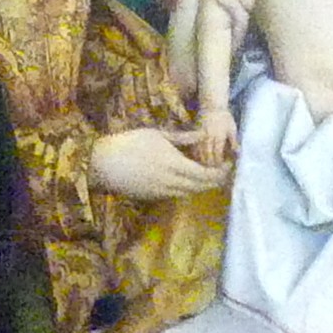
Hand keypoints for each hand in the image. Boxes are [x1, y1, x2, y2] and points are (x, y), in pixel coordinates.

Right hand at [89, 128, 225, 199]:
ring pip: (189, 193)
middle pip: (201, 187)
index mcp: (175, 164)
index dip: (221, 172)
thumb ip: (183, 138)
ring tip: (206, 176)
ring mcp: (161, 192)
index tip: (228, 165)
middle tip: (222, 173)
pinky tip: (185, 181)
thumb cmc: (130, 142)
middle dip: (215, 181)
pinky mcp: (152, 198)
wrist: (103, 164)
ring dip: (200, 187)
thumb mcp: (158, 134)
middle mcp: (172, 182)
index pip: (206, 174)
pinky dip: (185, 190)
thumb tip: (203, 134)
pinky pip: (175, 196)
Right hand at [186, 107, 237, 168]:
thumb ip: (234, 142)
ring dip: (203, 162)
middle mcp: (208, 137)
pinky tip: (198, 160)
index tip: (220, 168)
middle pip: (208, 156)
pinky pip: (194, 147)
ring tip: (206, 168)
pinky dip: (196, 155)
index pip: (218, 154)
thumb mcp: (232, 128)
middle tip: (213, 171)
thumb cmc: (224, 117)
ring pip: (199, 153)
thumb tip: (237, 153)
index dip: (219, 163)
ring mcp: (200, 136)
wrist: (212, 106)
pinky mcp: (194, 134)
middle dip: (210, 165)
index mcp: (219, 136)